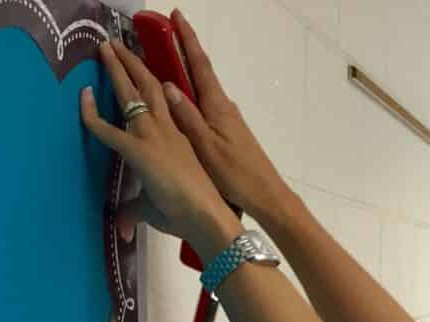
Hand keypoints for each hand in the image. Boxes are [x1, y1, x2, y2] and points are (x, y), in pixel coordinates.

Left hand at [81, 39, 240, 260]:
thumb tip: (122, 230)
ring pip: (134, 93)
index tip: (141, 76)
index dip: (152, 89)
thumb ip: (134, 212)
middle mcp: (168, 132)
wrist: (206, 217)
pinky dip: (90, 113)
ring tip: (107, 50)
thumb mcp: (156, 208)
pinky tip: (83, 96)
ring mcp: (154, 137)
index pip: (165, 106)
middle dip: (133, 65)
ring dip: (119, 68)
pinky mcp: (137, 149)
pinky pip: (105, 127)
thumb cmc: (190, 214)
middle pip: (151, 88)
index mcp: (180, 140)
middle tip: (118, 47)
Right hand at [157, 10, 290, 222]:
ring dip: (184, 75)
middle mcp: (224, 107)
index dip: (187, 39)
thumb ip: (187, 117)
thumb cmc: (236, 174)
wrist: (267, 196)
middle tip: (162, 33)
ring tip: (163, 64)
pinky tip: (181, 103)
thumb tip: (167, 85)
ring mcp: (229, 121)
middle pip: (200, 73)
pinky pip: (205, 107)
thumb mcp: (206, 146)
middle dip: (182, 52)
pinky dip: (191, 97)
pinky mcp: (230, 134)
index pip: (199, 64)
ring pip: (202, 91)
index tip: (176, 15)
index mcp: (217, 106)